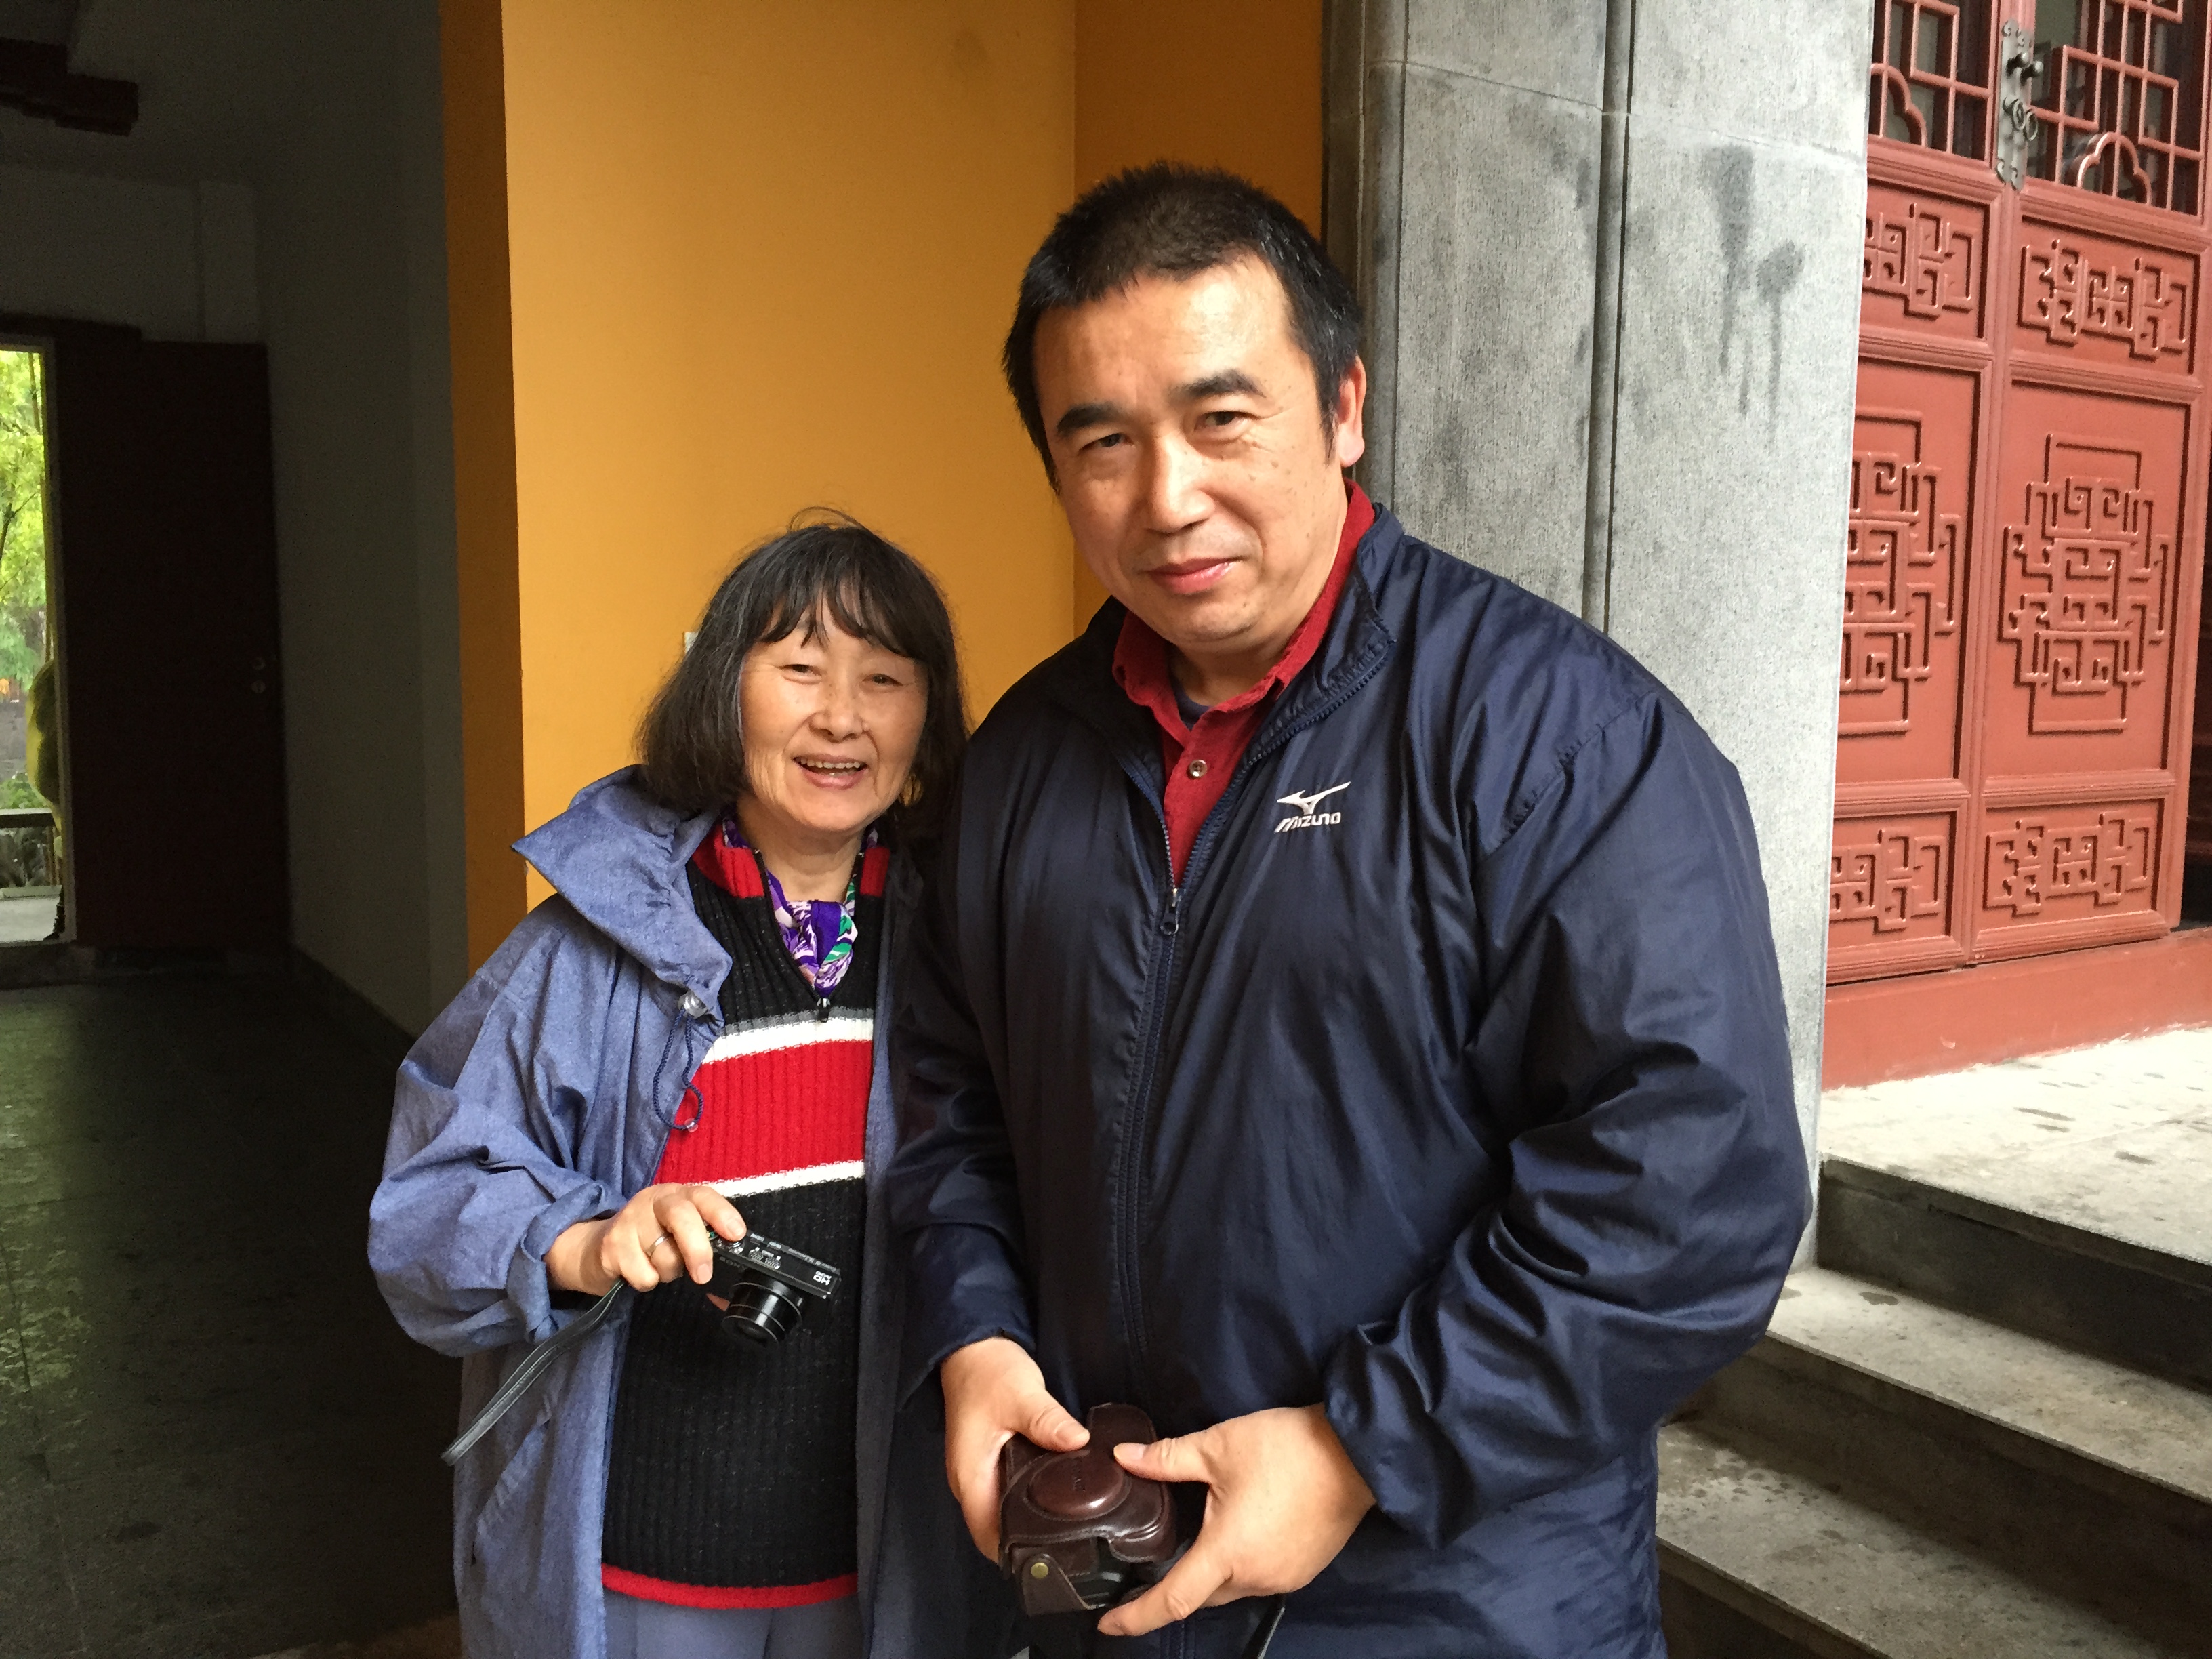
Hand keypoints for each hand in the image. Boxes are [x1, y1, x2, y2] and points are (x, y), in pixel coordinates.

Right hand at [545, 1183, 744, 1296]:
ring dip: (669, 1272)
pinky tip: (639, 1271)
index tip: (737, 1234)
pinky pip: (643, 1275)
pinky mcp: (611, 1246)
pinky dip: (647, 1281)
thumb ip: (703, 1234)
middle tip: (703, 1275)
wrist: (595, 1247)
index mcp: (676, 1194)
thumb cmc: (649, 1239)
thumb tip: (734, 1253)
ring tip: (659, 1266)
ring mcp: (629, 1221)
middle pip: (681, 1216)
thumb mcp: (676, 1229)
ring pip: (664, 1255)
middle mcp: (652, 1201)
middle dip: (698, 1248)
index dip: (722, 1213)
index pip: (703, 1195)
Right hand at [939, 1336, 1088, 1557]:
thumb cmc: (988, 1371)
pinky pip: (1010, 1492)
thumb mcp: (1021, 1394)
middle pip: (997, 1530)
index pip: (989, 1536)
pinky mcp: (992, 1460)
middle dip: (1030, 1542)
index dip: (1016, 1555)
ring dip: (1031, 1520)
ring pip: (1005, 1511)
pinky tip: (1060, 1494)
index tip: (1053, 1561)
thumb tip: (1079, 1444)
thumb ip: (1047, 1421)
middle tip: (1075, 1545)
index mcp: (969, 1476)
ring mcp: (980, 1471)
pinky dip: (1031, 1499)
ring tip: (1075, 1525)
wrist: (972, 1346)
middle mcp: (971, 1481)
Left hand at [1096, 1405, 1374, 1637]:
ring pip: (1233, 1586)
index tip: (1108, 1624)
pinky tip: (1243, 1531)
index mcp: (1226, 1552)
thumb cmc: (1287, 1448)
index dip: (1135, 1617)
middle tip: (1155, 1559)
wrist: (1356, 1451)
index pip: (1172, 1600)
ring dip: (1215, 1569)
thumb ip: (1167, 1459)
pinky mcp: (1304, 1570)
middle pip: (1203, 1594)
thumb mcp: (1219, 1446)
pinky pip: (1260, 1576)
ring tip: (1207, 1531)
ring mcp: (1283, 1577)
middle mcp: (1254, 1576)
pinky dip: (1243, 1563)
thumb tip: (1124, 1459)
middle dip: (1177, 1583)